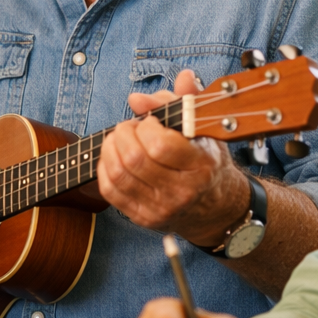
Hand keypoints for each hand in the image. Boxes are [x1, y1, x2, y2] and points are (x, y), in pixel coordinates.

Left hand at [98, 69, 249, 247]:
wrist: (213, 205)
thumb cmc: (203, 158)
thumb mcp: (198, 125)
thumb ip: (171, 102)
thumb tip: (137, 99)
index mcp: (201, 165)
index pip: (160, 146)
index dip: (146, 127)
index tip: (150, 121)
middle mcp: (183, 191)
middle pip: (134, 159)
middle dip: (123, 134)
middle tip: (129, 127)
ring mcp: (162, 208)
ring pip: (119, 174)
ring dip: (110, 149)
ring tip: (119, 139)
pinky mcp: (144, 218)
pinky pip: (110, 191)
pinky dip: (104, 168)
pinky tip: (113, 157)